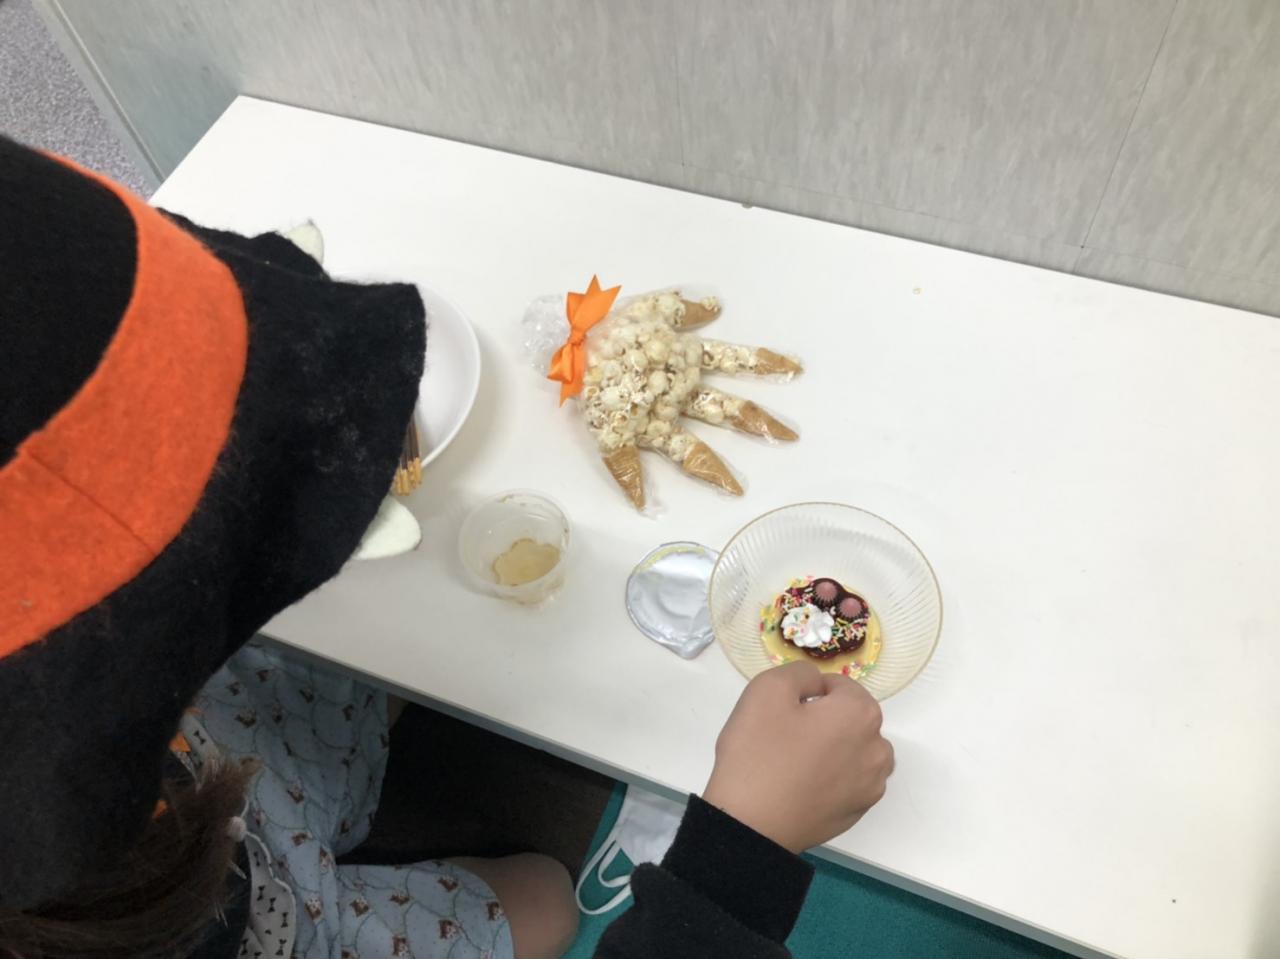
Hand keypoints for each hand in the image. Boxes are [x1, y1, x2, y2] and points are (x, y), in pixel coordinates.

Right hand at [702, 662, 893, 853]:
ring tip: (795, 762)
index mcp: (861, 714)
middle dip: (823, 719)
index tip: (783, 711)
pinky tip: (802, 786)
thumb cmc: (759, 753)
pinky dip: (831, 777)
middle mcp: (878, 748)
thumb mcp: (767, 689)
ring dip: (832, 748)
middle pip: (850, 718)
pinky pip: (848, 780)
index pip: (839, 685)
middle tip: (784, 735)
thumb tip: (816, 684)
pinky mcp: (857, 812)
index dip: (807, 692)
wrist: (751, 825)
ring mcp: (871, 785)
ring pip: (853, 750)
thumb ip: (799, 671)